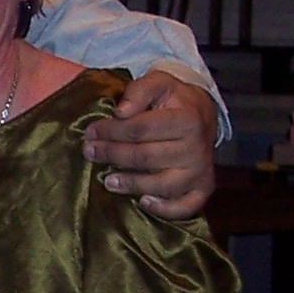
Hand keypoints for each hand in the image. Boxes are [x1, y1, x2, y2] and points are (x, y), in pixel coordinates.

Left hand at [85, 69, 218, 220]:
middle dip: (112, 155)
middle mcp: (196, 149)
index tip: (90, 131)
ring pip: (160, 185)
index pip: (140, 130)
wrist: (203, 116)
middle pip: (145, 157)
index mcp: (187, 120)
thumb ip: (139, 91)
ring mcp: (200, 172)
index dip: (111, 131)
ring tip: (107, 180)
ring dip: (130, 184)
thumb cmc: (174, 100)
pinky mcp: (202, 189)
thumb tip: (120, 113)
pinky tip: (143, 202)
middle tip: (90, 152)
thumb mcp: (159, 83)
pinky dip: (164, 210)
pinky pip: (184, 207)